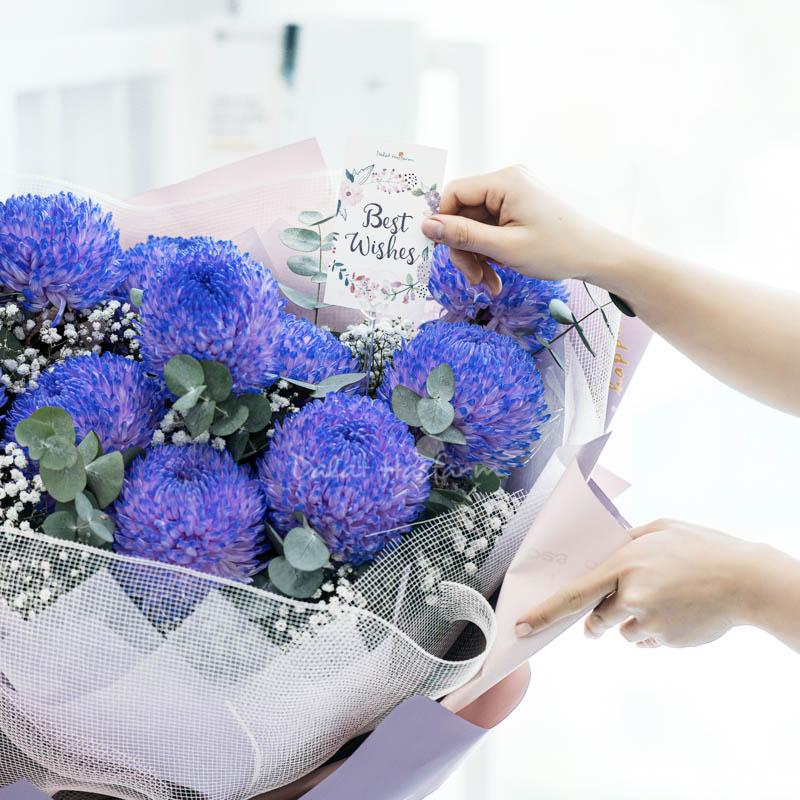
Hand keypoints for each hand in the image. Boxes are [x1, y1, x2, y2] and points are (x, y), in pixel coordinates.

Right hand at [420, 165, 634, 290]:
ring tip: (489, 283)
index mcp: (505, 181)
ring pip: (475, 226)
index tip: (444, 252)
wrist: (596, 256)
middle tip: (474, 279)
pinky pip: (490, 229)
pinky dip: (490, 253)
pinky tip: (497, 274)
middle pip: (463, 214)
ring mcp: (513, 195)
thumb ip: (463, 236)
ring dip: (477, 257)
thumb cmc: (557, 250)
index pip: (454, 193)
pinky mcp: (518, 209)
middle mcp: (507, 181)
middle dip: (465, 249)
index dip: (443, 223)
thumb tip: (425, 226)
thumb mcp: (505, 248)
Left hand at [515, 519, 763, 648]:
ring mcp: (649, 620)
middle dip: (597, 619)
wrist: (746, 580)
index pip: (573, 593)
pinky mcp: (666, 639)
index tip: (521, 626)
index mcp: (623, 563)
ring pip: (621, 632)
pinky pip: (644, 640)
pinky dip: (652, 632)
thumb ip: (626, 539)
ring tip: (663, 601)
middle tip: (615, 606)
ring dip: (630, 621)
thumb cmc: (701, 548)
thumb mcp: (659, 530)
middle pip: (595, 619)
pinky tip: (675, 613)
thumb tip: (603, 544)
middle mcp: (631, 594)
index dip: (545, 612)